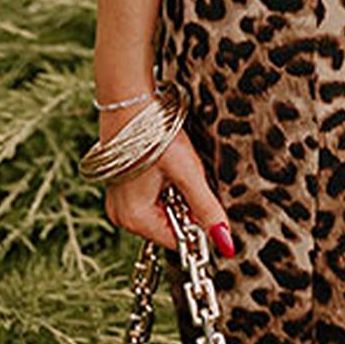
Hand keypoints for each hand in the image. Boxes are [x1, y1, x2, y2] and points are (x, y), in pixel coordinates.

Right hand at [98, 95, 235, 258]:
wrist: (129, 102)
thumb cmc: (156, 134)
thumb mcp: (188, 172)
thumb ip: (206, 208)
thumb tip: (225, 242)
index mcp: (134, 218)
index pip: (176, 241)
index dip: (198, 225)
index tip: (209, 202)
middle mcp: (122, 216)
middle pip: (168, 227)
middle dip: (186, 207)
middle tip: (188, 176)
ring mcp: (119, 203)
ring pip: (161, 212)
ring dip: (176, 196)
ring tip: (176, 167)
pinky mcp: (121, 188)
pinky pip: (150, 199)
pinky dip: (164, 188)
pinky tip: (166, 166)